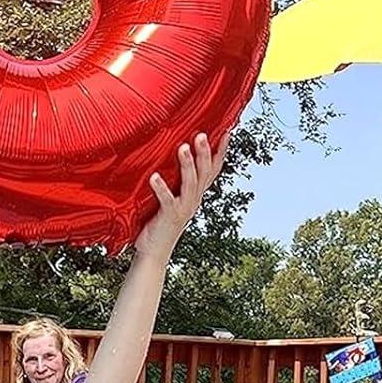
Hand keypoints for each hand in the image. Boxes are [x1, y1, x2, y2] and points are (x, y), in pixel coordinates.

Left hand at [133, 132, 227, 260]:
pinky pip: (167, 200)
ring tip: (183, 147)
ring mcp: (183, 208)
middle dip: (205, 152)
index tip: (227, 131)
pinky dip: (161, 188)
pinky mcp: (169, 216)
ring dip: (187, 165)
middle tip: (201, 134)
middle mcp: (194, 199)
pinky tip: (154, 176)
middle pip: (205, 172)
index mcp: (196, 193)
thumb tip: (172, 154)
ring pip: (190, 183)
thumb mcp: (172, 196)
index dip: (221, 151)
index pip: (213, 169)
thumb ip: (174, 179)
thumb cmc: (159, 220)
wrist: (154, 251)